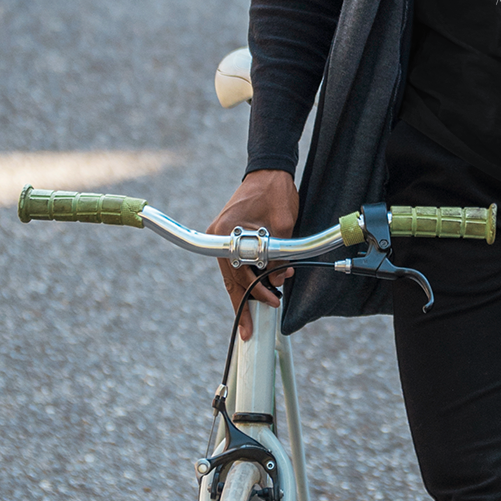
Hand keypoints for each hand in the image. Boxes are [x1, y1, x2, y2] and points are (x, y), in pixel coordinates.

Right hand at [210, 169, 298, 338]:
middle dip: (242, 304)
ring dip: (244, 294)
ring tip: (253, 317)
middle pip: (230, 279)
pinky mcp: (229, 238)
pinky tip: (253, 296)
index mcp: (226, 233)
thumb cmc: (276, 193)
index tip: (270, 304)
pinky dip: (245, 280)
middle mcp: (218, 237)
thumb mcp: (283, 225)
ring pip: (231, 276)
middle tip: (251, 329)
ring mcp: (221, 238)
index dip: (255, 292)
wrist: (270, 171)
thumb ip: (279, 254)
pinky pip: (235, 266)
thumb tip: (278, 279)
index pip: (239, 273)